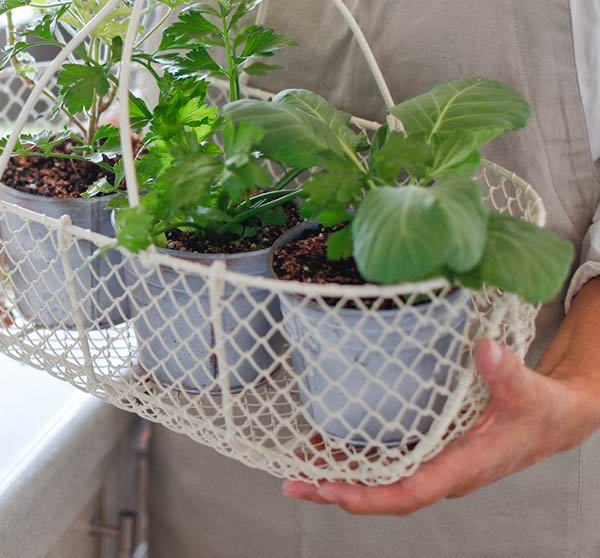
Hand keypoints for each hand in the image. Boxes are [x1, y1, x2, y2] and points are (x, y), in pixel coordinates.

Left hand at [281, 337, 599, 514]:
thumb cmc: (541, 410)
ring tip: (296, 465)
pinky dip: (356, 455)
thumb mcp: (529, 391)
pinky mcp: (430, 450)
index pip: (410, 493)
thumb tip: (486, 350)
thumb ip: (507, 372)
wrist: (553, 418)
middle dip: (337, 489)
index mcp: (463, 466)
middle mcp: (443, 472)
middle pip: (383, 492)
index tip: (332, 491)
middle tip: (293, 482)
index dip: (368, 496)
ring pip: (380, 478)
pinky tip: (326, 443)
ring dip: (339, 473)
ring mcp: (433, 463)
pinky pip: (387, 459)